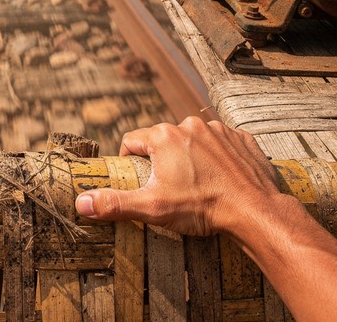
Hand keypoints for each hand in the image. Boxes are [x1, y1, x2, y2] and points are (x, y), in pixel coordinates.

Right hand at [74, 117, 281, 235]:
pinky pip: (221, 144)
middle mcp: (190, 125)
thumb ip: (115, 203)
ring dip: (191, 158)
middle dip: (162, 161)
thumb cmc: (203, 208)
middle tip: (171, 189)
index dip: (130, 161)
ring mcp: (219, 130)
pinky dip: (218, 159)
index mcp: (164, 136)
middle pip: (163, 140)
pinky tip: (220, 179)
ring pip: (193, 141)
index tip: (139, 181)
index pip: (132, 141)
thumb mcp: (152, 208)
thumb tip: (82, 203)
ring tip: (198, 186)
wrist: (255, 211)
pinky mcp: (241, 139)